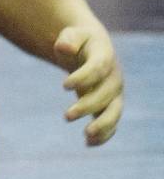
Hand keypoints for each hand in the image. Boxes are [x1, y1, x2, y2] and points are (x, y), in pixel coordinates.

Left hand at [54, 26, 123, 144]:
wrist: (90, 49)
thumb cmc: (77, 42)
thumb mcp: (71, 35)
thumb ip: (68, 39)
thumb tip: (63, 47)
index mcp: (105, 56)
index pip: (98, 68)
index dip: (83, 77)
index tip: (63, 85)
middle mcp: (113, 77)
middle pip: (105, 94)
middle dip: (88, 106)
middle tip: (66, 116)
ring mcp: (113, 93)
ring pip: (114, 111)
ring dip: (103, 125)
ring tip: (86, 135)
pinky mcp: (108, 105)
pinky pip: (112, 123)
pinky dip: (104, 135)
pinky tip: (88, 143)